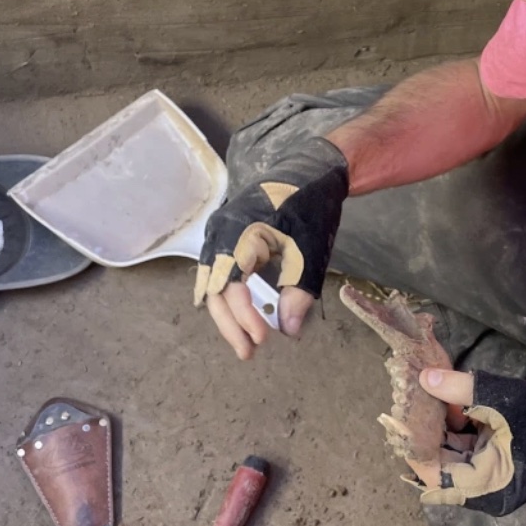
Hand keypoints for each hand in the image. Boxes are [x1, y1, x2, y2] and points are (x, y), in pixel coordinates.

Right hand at [194, 137, 349, 358]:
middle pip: (215, 289)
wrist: (310, 173)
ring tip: (245, 340)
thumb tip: (288, 330)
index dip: (244, 318)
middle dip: (231, 324)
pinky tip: (239, 315)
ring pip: (214, 282)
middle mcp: (220, 233)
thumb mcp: (309, 253)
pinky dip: (230, 296)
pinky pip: (220, 272)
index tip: (264, 339)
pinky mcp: (227, 236)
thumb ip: (299, 292)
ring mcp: (220, 234)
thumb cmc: (310, 209)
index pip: (231, 287)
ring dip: (228, 313)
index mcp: (238, 234)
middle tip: (248, 353)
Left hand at [413, 368, 525, 515]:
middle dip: (424, 434)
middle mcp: (485, 486)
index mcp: (487, 487)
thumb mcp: (505, 400)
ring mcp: (491, 470)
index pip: (435, 476)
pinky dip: (454, 423)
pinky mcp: (497, 454)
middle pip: (440, 465)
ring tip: (419, 395)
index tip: (401, 417)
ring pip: (451, 451)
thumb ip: (462, 390)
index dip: (415, 448)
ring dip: (437, 426)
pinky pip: (467, 443)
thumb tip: (426, 379)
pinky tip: (441, 397)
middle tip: (406, 401)